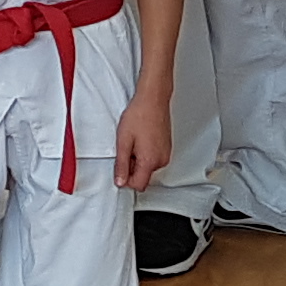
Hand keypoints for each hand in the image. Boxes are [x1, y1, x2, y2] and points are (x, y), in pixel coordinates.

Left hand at [115, 78, 174, 193]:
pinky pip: (153, 158)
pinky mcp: (166, 148)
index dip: (125, 180)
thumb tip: (120, 181)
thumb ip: (121, 165)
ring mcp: (166, 154)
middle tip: (125, 149)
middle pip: (143, 176)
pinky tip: (140, 139)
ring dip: (138, 159)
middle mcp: (161, 160)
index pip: (138, 185)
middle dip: (131, 168)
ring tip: (133, 141)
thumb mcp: (123, 141)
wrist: (153, 99)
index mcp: (150, 161)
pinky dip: (145, 153)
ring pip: (148, 167)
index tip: (119, 170)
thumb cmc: (140, 115)